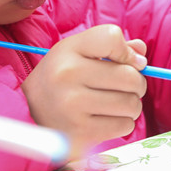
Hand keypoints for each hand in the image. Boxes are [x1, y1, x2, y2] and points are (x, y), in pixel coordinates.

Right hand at [21, 25, 147, 157]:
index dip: (127, 51)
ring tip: (115, 103)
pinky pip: (124, 126)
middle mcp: (68, 76)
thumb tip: (141, 55)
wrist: (28, 111)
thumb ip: (112, 46)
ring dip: (131, 105)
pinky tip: (107, 118)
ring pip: (131, 104)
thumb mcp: (79, 52)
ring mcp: (72, 107)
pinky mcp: (79, 133)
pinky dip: (122, 123)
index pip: (111, 37)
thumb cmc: (62, 77)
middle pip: (130, 77)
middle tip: (126, 87)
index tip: (126, 61)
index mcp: (68, 50)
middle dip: (136, 83)